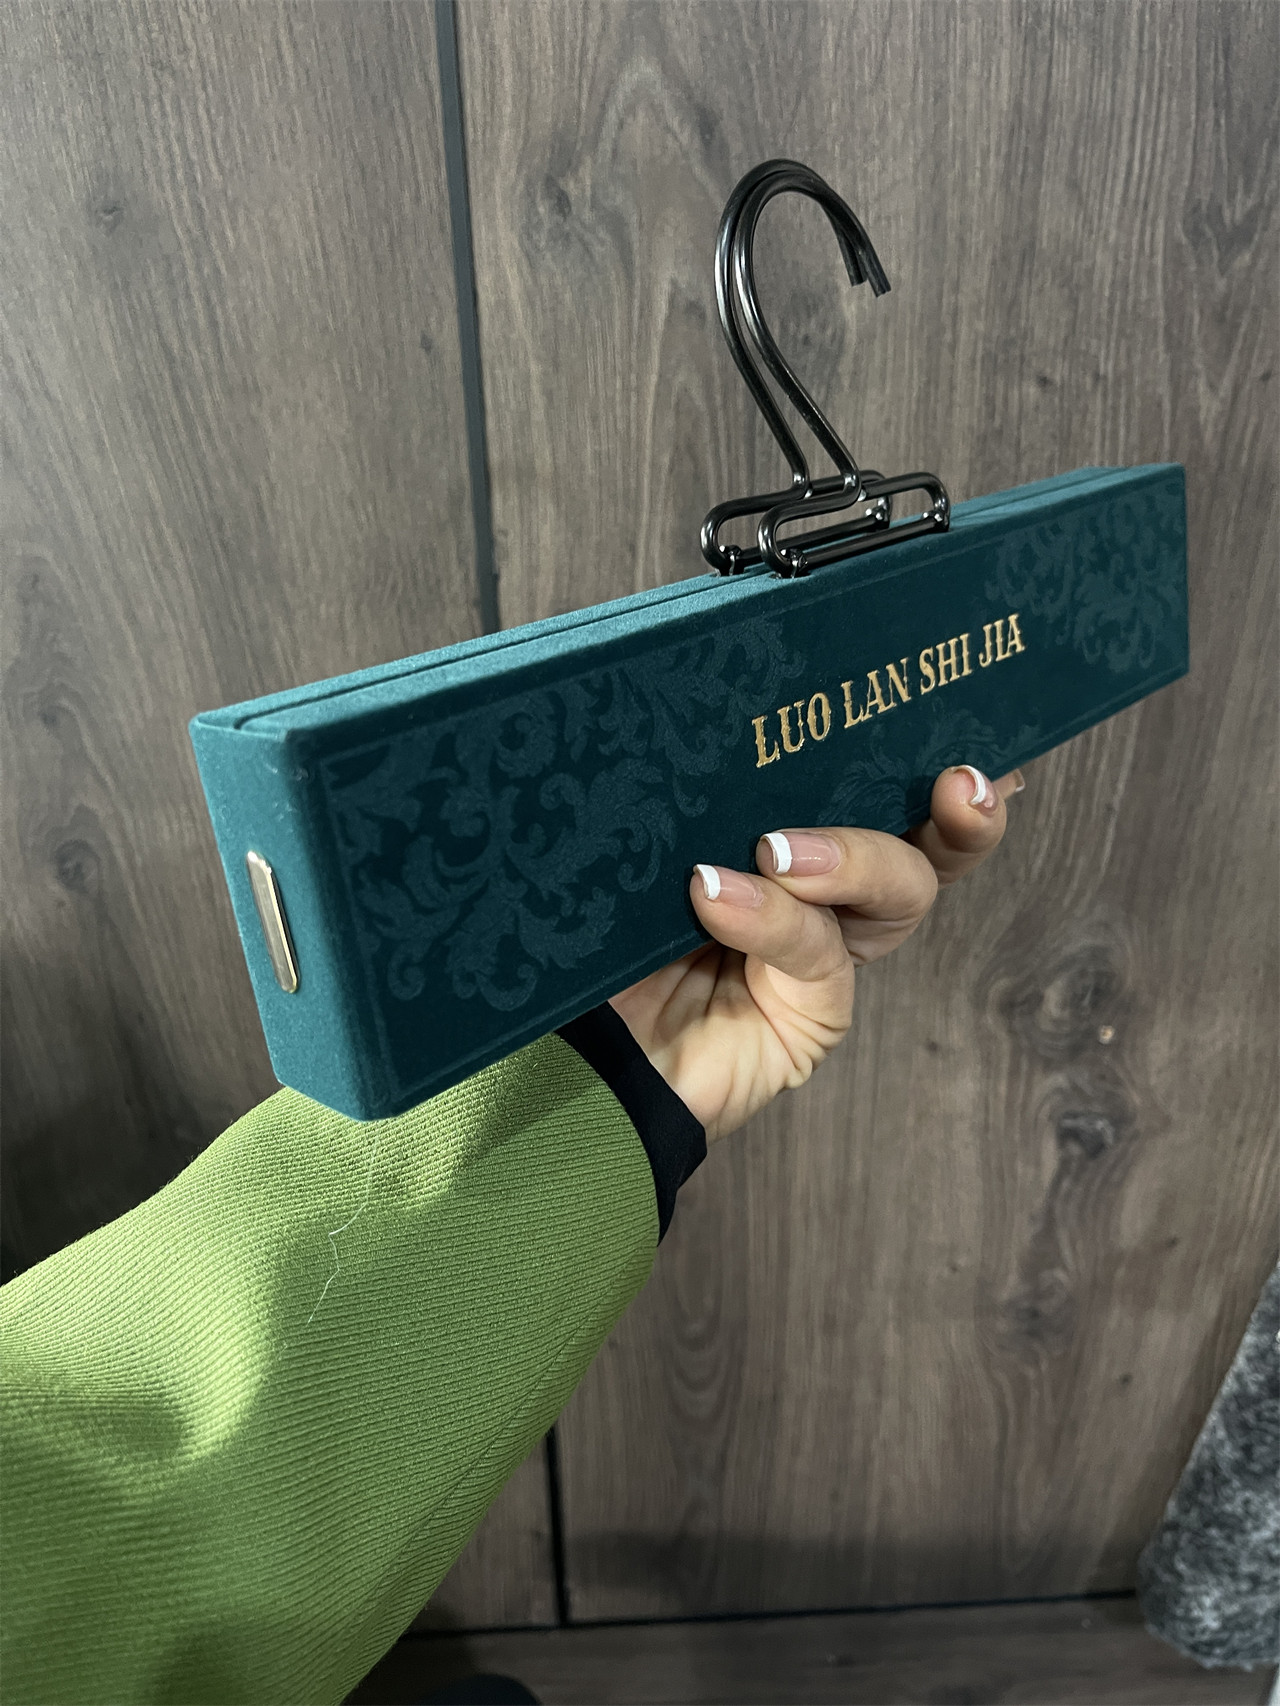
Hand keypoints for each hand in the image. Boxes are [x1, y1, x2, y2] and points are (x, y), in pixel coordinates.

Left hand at [610, 764, 1023, 1142]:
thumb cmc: (606, 935)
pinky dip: (775, 919)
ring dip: (855, 858)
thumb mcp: (645, 846)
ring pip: (900, 890)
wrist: (573, 1052)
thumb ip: (695, 796)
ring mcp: (829, 954)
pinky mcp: (817, 1013)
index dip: (923, 751)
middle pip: (926, 841)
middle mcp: (826, 893)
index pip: (873, 783)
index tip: (956, 724)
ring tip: (775, 850)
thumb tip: (714, 719)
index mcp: (792, 838)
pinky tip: (719, 896)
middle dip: (960, 812)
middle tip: (955, 783)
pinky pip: (819, 953)